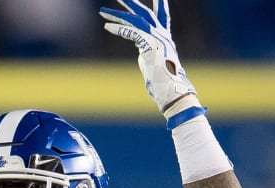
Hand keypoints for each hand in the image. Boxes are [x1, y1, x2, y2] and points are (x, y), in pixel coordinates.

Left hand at [100, 1, 198, 121]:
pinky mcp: (150, 45)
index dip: (159, 5)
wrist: (172, 91)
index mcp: (165, 38)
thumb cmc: (163, 82)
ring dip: (117, 15)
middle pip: (145, 13)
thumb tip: (140, 47)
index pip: (162, 16)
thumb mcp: (153, 61)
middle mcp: (162, 35)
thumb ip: (147, 49)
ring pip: (135, 20)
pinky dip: (119, 29)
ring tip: (101, 12)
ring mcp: (157, 39)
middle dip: (131, 3)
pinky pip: (131, 33)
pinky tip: (107, 27)